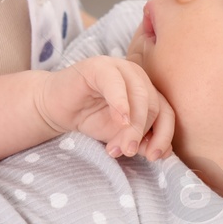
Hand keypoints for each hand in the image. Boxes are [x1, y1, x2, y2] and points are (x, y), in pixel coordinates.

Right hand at [37, 56, 175, 160]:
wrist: (55, 109)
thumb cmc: (90, 118)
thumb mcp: (121, 135)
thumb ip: (142, 140)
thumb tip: (165, 152)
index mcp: (148, 91)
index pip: (166, 113)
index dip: (163, 136)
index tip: (153, 157)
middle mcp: (138, 77)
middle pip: (154, 106)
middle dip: (141, 134)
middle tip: (126, 151)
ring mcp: (120, 68)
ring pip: (140, 96)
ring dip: (132, 126)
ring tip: (118, 146)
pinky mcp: (99, 66)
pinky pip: (116, 83)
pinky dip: (121, 103)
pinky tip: (119, 120)